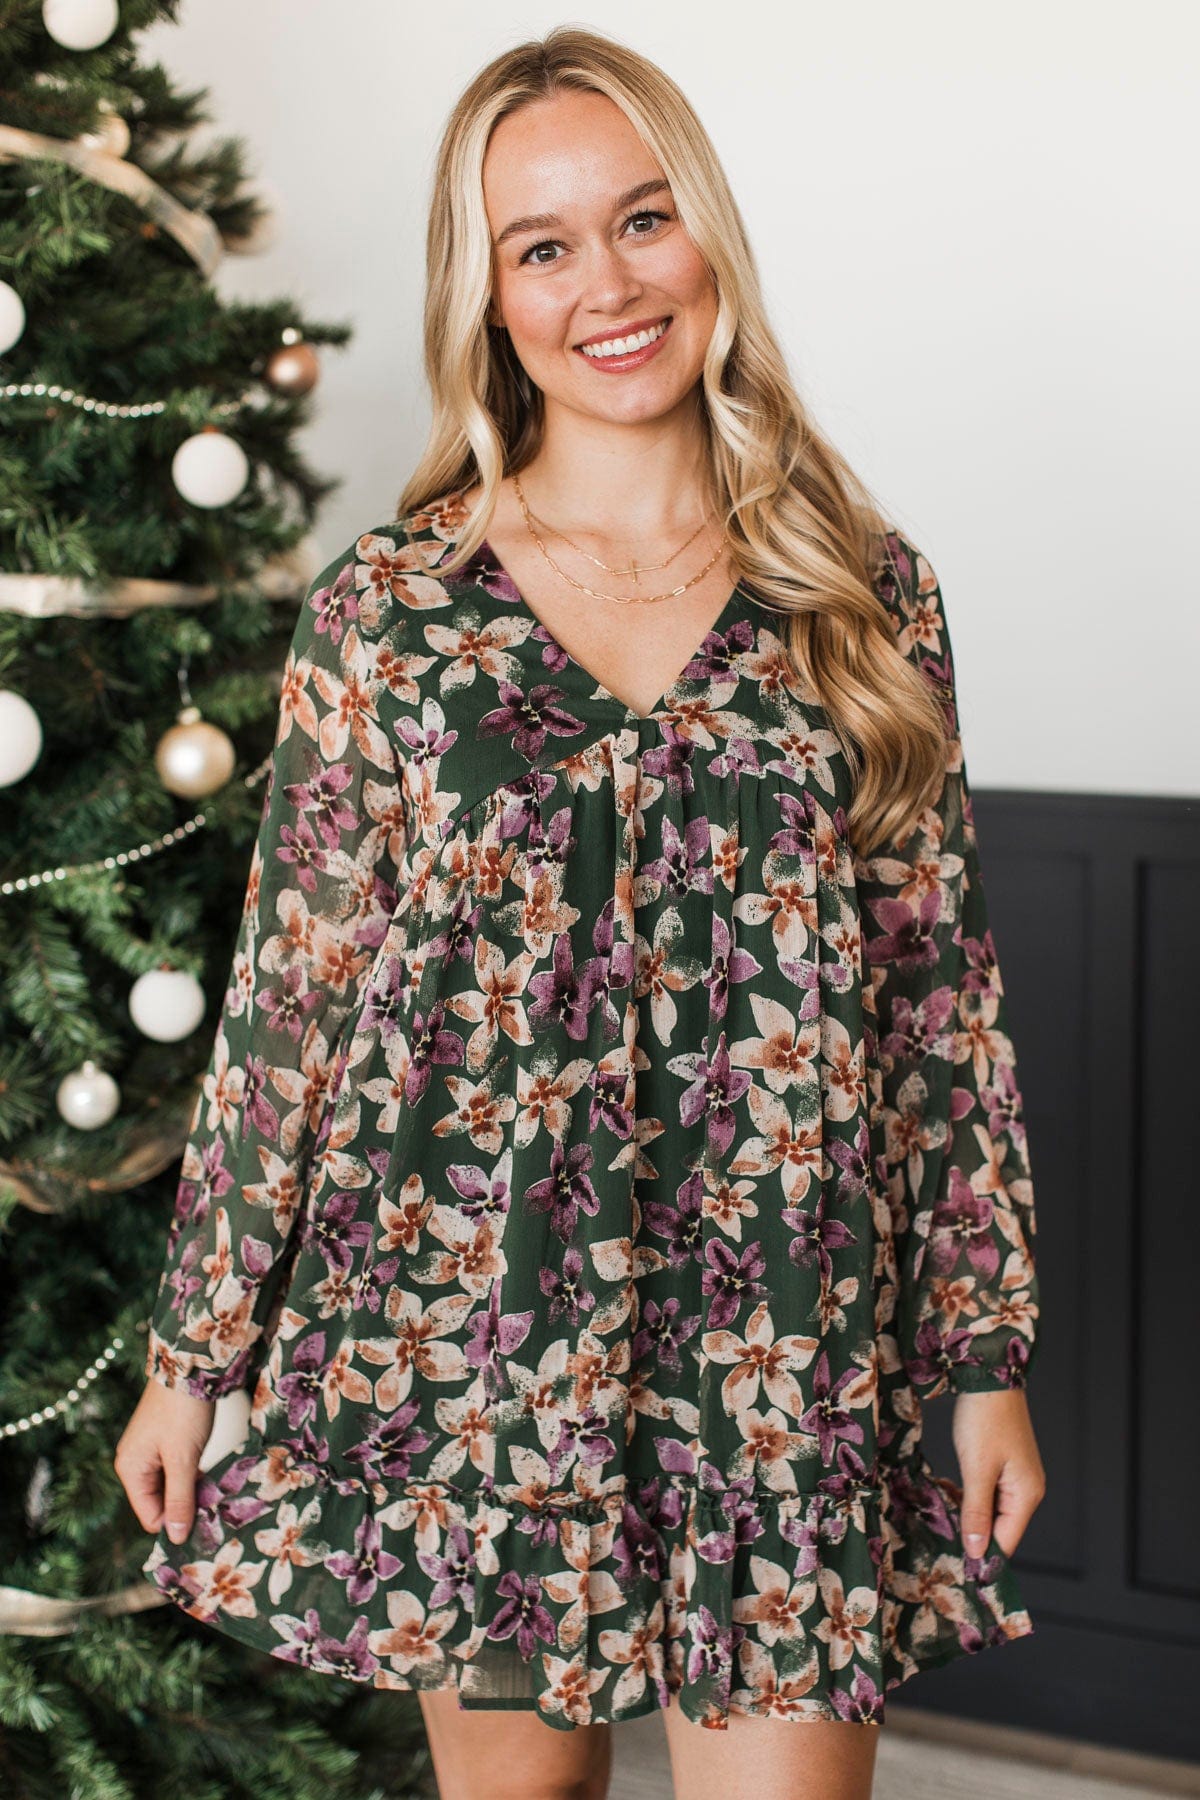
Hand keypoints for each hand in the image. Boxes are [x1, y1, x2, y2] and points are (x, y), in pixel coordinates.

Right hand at [113, 1380, 214, 1543]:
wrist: (189, 1365)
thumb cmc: (182, 1411)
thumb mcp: (183, 1459)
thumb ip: (180, 1498)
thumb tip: (175, 1537)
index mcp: (131, 1469)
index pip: (150, 1516)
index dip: (175, 1524)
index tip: (205, 1527)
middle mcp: (136, 1462)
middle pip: (160, 1502)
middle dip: (185, 1506)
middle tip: (216, 1510)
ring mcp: (151, 1450)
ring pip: (172, 1485)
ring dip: (192, 1490)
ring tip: (217, 1493)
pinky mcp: (167, 1439)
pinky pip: (178, 1469)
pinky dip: (194, 1474)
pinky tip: (213, 1475)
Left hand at [951, 1387, 1045, 1558]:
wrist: (989, 1377)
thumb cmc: (985, 1419)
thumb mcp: (976, 1468)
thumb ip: (976, 1511)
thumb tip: (977, 1551)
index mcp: (1026, 1495)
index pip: (1006, 1542)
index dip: (981, 1556)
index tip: (954, 1567)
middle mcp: (1027, 1491)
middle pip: (999, 1529)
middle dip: (971, 1534)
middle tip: (940, 1538)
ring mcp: (1016, 1478)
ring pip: (990, 1511)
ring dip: (966, 1513)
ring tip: (939, 1512)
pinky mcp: (1004, 1466)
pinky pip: (987, 1494)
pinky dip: (968, 1496)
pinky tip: (946, 1490)